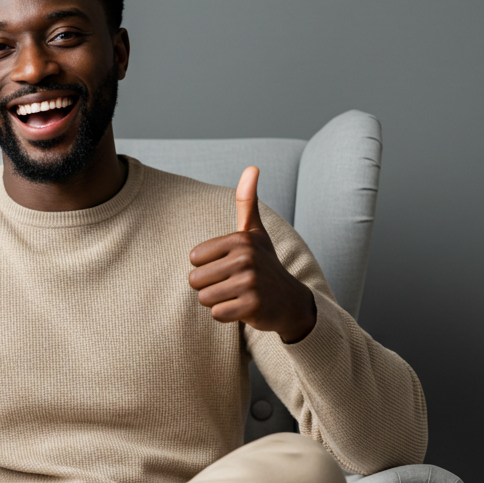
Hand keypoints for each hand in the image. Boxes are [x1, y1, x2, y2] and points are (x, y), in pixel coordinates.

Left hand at [188, 167, 315, 343]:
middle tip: (233, 284)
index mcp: (240, 239)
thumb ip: (247, 201)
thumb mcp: (255, 232)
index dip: (207, 267)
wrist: (290, 301)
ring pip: (204, 298)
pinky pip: (217, 314)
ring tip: (238, 295)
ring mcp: (250, 283)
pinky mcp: (253, 307)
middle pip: (195, 281)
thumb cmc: (264, 264)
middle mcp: (246, 259)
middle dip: (210, 287)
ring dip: (218, 301)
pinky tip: (244, 307)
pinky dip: (227, 315)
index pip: (194, 260)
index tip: (229, 267)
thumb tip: (252, 167)